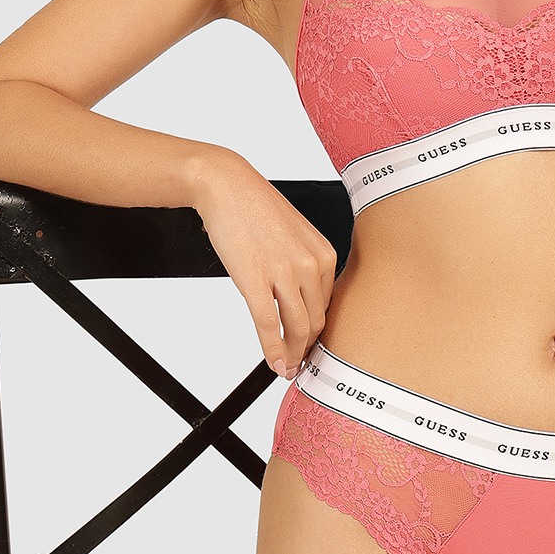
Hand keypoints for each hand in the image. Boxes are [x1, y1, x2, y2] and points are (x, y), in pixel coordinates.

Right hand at [191, 147, 337, 377]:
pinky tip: (273, 363)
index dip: (318, 331)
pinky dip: (272, 350)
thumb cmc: (255, 208)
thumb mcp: (294, 234)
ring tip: (285, 367)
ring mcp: (284, 273)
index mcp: (323, 253)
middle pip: (315, 321)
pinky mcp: (255, 280)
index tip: (309, 344)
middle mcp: (310, 264)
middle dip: (307, 347)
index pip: (328, 305)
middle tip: (298, 363)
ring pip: (297, 328)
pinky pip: (269, 325)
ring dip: (292, 354)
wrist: (226, 186)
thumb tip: (302, 300)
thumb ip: (304, 265)